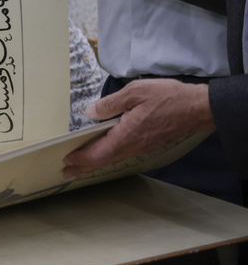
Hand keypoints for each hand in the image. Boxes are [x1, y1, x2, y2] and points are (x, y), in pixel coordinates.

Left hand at [63, 79, 215, 177]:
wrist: (198, 107)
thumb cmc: (168, 97)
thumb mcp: (135, 92)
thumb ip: (110, 103)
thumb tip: (91, 112)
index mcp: (127, 136)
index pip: (98, 153)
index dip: (81, 158)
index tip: (66, 162)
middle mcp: (133, 146)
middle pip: (103, 160)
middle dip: (83, 167)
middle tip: (66, 172)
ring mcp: (142, 147)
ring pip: (114, 158)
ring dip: (95, 162)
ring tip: (80, 165)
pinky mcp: (149, 144)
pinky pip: (124, 154)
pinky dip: (109, 156)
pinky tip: (105, 152)